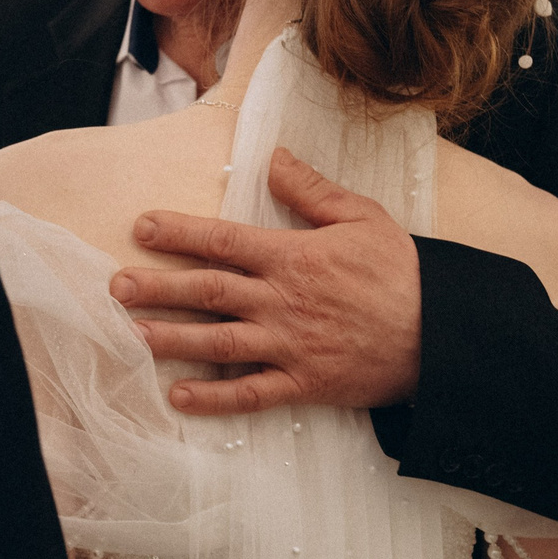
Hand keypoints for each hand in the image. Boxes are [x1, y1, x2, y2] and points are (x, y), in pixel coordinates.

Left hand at [109, 148, 419, 415]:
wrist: (442, 333)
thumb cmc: (404, 273)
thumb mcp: (362, 216)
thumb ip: (311, 190)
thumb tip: (273, 159)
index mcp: (293, 256)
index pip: (223, 240)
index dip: (178, 232)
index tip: (142, 227)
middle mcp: (283, 301)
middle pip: (208, 291)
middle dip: (158, 287)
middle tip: (115, 287)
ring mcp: (290, 346)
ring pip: (219, 343)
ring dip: (172, 340)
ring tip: (130, 336)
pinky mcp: (304, 384)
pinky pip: (251, 394)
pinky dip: (214, 399)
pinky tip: (179, 397)